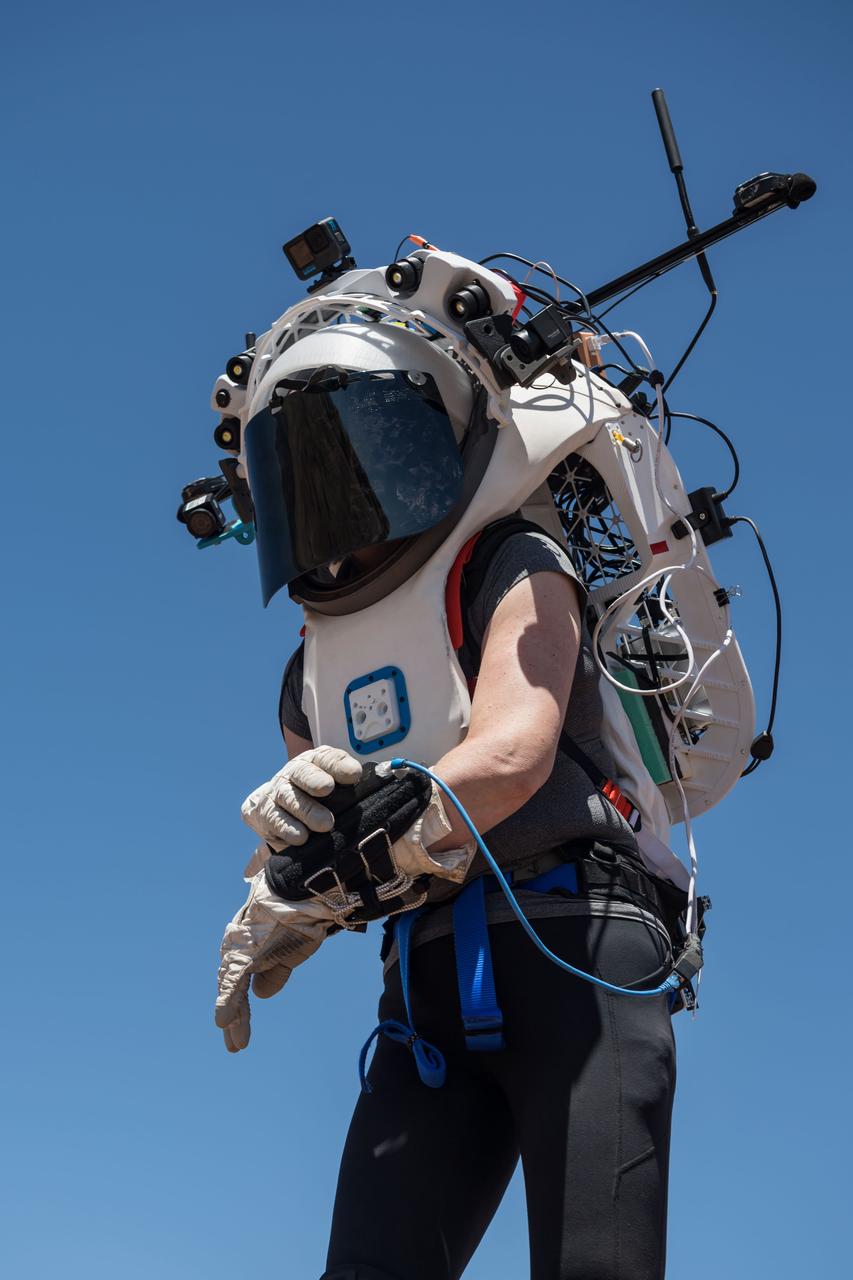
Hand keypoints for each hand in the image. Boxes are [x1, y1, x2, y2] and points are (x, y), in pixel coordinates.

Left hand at [215, 874, 334, 1052]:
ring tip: (234, 1042)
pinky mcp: (245, 953)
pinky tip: (223, 1023)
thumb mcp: (290, 952)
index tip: (239, 1029)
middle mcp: (240, 949)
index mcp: (250, 948)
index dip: (239, 1006)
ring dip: (234, 1018)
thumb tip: (259, 996)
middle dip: (235, 1018)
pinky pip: (233, 984)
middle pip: (232, 989)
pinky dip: (228, 1004)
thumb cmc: (300, 916)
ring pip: (231, 990)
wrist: (303, 891)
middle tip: (234, 1045)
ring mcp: (240, 951)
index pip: (240, 982)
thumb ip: (275, 973)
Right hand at [241, 746, 362, 850]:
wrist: (276, 808)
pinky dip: (288, 828)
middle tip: (327, 788)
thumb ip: (355, 785)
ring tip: (325, 824)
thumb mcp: (336, 788)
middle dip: (315, 779)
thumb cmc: (316, 798)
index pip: (327, 758)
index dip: (339, 765)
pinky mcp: (264, 813)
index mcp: (315, 762)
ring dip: (306, 810)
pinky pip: (274, 819)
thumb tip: (384, 779)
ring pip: (289, 797)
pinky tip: (301, 837)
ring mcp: (277, 792)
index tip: (354, 775)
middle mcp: (294, 773)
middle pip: (302, 772)